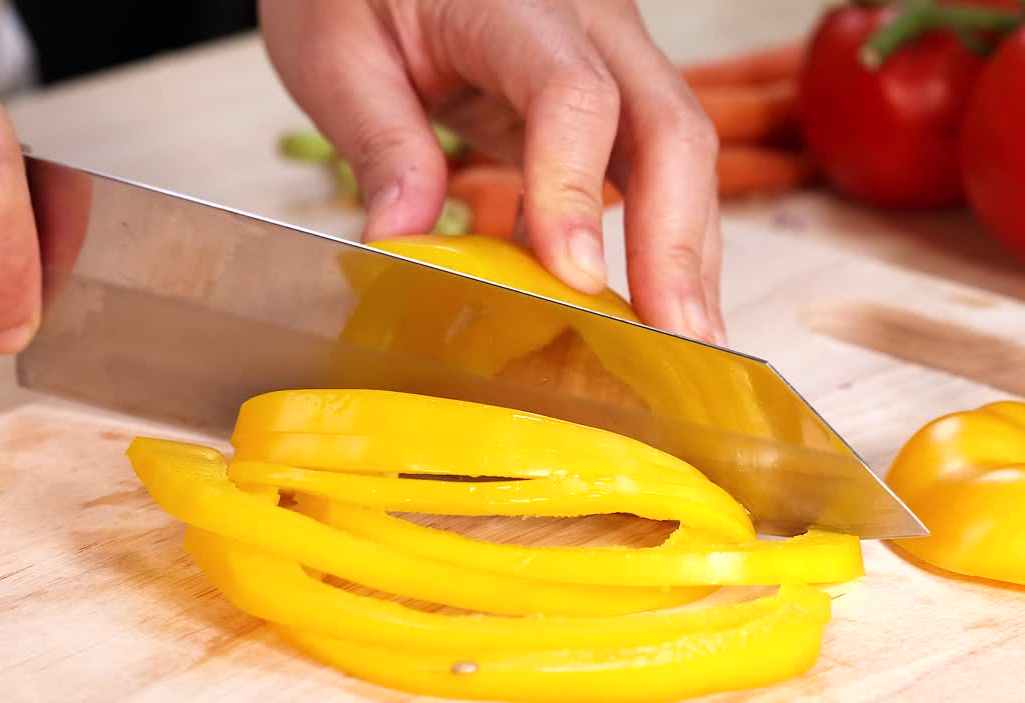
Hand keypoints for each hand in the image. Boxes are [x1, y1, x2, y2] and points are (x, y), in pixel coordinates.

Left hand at [259, 0, 727, 343]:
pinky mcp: (611, 98)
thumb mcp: (337, 51)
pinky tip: (652, 311)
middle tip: (678, 340)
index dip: (577, 190)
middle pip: (671, 129)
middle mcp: (590, 23)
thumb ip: (379, 143)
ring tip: (687, 346)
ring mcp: (613, 57)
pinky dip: (660, 243)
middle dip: (677, 244)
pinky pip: (652, 171)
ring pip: (681, 155)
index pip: (573, 94)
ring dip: (687, 255)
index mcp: (515, 1)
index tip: (575, 278)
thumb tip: (401, 244)